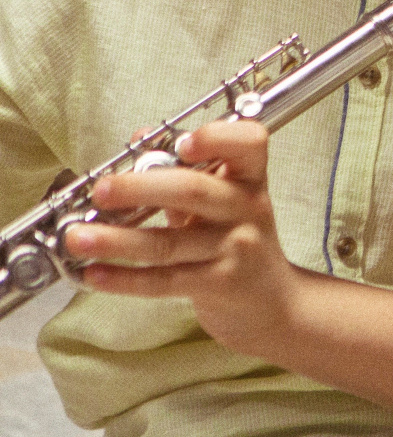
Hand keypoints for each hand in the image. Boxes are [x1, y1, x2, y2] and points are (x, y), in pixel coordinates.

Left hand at [63, 119, 305, 355]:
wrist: (271, 299)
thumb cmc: (237, 239)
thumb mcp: (222, 199)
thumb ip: (183, 171)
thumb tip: (140, 140)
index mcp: (248, 178)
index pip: (249, 143)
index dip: (217, 138)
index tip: (182, 143)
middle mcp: (246, 208)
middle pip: (193, 190)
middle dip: (140, 188)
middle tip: (101, 191)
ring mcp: (235, 248)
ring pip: (169, 243)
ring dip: (117, 240)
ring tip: (78, 238)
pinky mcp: (219, 284)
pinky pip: (165, 281)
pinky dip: (125, 278)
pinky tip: (95, 274)